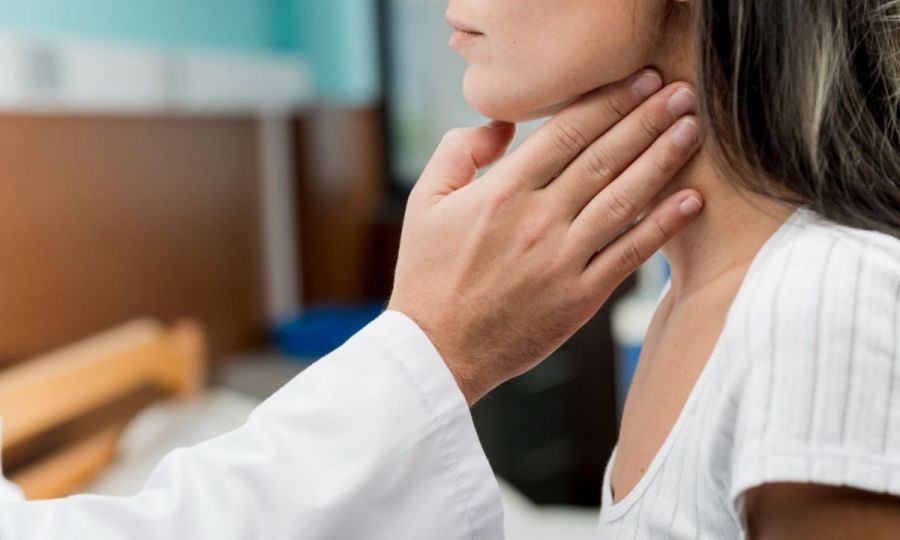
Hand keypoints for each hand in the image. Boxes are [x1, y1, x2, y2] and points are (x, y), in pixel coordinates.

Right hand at [389, 69, 703, 403]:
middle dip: (647, 119)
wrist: (437, 350)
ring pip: (625, 199)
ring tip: (692, 130)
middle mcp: (539, 220)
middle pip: (605, 157)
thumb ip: (459, 151)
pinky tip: (690, 200)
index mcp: (502, 192)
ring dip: (663, 160)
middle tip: (681, 92)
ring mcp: (563, 260)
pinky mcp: (580, 298)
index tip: (640, 79)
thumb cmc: (428, 274)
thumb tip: (501, 124)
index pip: (567, 132)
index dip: (610, 101)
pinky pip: (629, 255)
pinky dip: (663, 226)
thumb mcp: (425, 201)